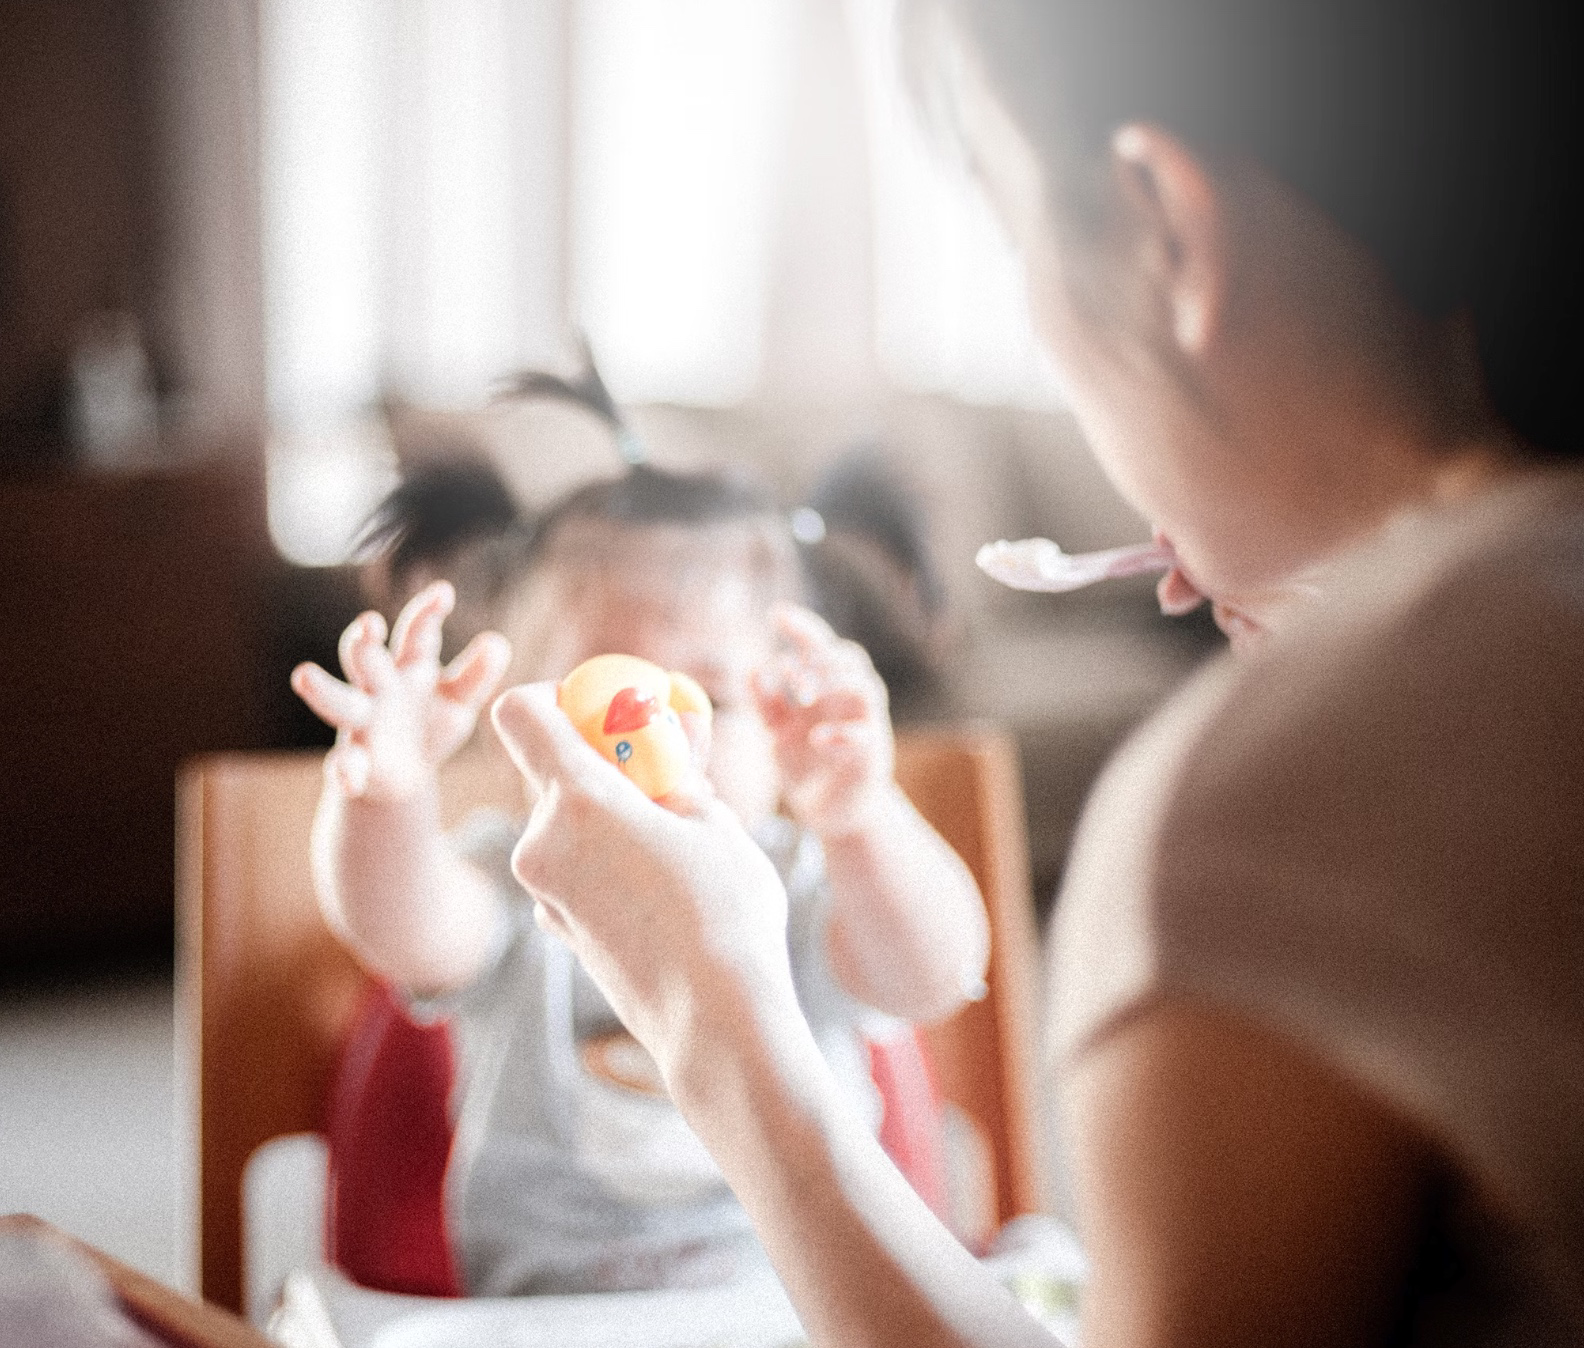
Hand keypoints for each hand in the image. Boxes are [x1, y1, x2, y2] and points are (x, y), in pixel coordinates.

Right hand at [291, 581, 511, 801]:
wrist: (405, 777)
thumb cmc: (430, 725)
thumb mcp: (459, 702)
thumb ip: (476, 675)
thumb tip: (498, 642)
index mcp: (409, 668)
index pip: (416, 634)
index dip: (428, 613)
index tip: (444, 593)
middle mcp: (379, 688)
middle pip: (366, 660)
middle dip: (364, 643)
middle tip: (367, 625)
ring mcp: (362, 723)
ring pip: (339, 702)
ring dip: (324, 689)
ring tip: (303, 675)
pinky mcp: (355, 761)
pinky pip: (345, 763)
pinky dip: (344, 770)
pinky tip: (349, 777)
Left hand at [490, 683, 797, 1086]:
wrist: (715, 1022)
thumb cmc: (725, 914)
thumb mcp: (715, 822)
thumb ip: (678, 770)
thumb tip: (672, 730)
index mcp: (579, 801)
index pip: (520, 714)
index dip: (555, 697)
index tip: (602, 709)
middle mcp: (541, 842)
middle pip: (548, 769)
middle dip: (601, 760)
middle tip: (662, 770)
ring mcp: (542, 891)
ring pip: (564, 821)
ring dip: (608, 812)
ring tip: (676, 835)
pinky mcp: (555, 926)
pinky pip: (571, 867)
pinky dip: (604, 857)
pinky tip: (659, 883)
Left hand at [752, 606, 894, 838]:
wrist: (832, 812)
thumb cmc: (807, 765)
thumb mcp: (778, 731)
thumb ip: (766, 703)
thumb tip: (751, 670)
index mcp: (829, 688)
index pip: (822, 646)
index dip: (803, 628)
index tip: (776, 614)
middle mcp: (851, 701)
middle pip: (850, 658)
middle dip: (818, 658)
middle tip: (788, 672)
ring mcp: (867, 726)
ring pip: (866, 688)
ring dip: (833, 684)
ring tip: (801, 695)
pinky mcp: (872, 758)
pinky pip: (864, 737)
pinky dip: (840, 734)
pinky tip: (816, 738)